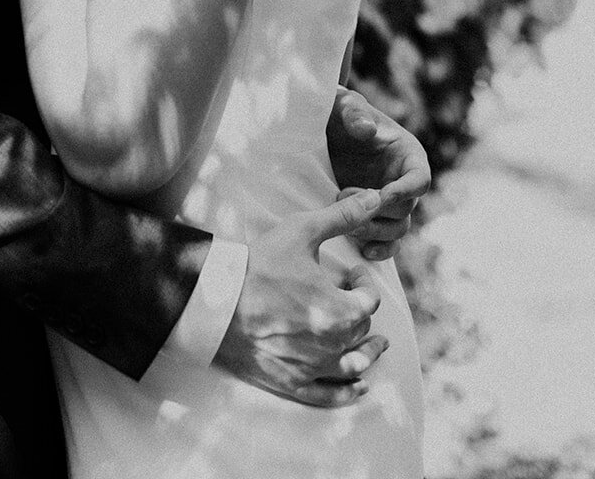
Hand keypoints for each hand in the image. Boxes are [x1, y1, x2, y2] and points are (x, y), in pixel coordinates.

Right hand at [214, 190, 387, 407]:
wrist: (217, 301)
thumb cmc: (260, 265)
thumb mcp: (302, 231)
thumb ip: (343, 217)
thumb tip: (376, 199)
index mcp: (341, 311)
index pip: (369, 300)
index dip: (364, 282)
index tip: (353, 273)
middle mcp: (333, 345)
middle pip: (362, 331)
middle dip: (363, 312)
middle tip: (355, 299)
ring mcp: (312, 368)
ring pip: (354, 365)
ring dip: (368, 354)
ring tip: (377, 346)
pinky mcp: (291, 383)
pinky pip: (328, 395)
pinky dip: (348, 392)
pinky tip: (358, 387)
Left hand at [326, 87, 430, 260]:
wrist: (323, 135)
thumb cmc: (338, 115)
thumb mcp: (343, 106)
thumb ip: (355, 112)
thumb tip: (367, 130)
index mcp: (408, 155)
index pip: (420, 179)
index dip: (405, 191)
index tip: (382, 194)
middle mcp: (405, 181)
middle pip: (405, 210)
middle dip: (376, 210)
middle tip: (342, 197)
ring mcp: (391, 203)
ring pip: (397, 230)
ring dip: (372, 231)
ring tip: (343, 220)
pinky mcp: (377, 217)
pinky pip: (389, 242)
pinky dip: (380, 250)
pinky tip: (363, 252)